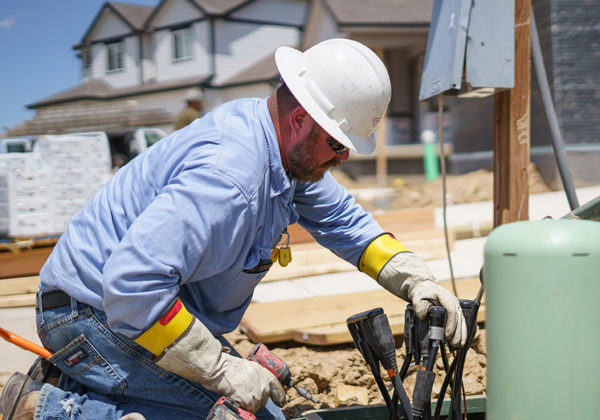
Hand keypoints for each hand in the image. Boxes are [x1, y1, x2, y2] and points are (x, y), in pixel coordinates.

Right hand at [156, 319, 285, 411]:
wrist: (218, 368)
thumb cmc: (226, 367)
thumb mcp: (245, 366)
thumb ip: (254, 375)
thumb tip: (256, 386)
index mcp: (261, 370)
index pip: (275, 384)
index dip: (279, 394)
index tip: (282, 402)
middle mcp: (261, 380)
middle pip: (265, 397)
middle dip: (258, 399)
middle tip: (248, 397)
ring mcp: (256, 390)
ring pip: (258, 404)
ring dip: (251, 404)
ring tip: (240, 397)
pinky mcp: (249, 399)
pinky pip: (250, 408)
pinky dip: (244, 407)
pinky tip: (237, 400)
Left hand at [409, 280, 465, 347]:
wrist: (426, 289)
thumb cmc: (422, 294)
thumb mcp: (418, 298)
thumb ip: (420, 307)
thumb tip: (423, 317)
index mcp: (446, 297)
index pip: (452, 310)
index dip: (451, 324)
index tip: (447, 335)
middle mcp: (454, 302)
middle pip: (460, 318)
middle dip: (458, 333)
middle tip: (454, 345)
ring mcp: (456, 307)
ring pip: (462, 321)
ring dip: (462, 335)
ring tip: (458, 346)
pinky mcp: (456, 312)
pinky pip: (462, 323)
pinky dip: (463, 333)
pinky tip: (462, 343)